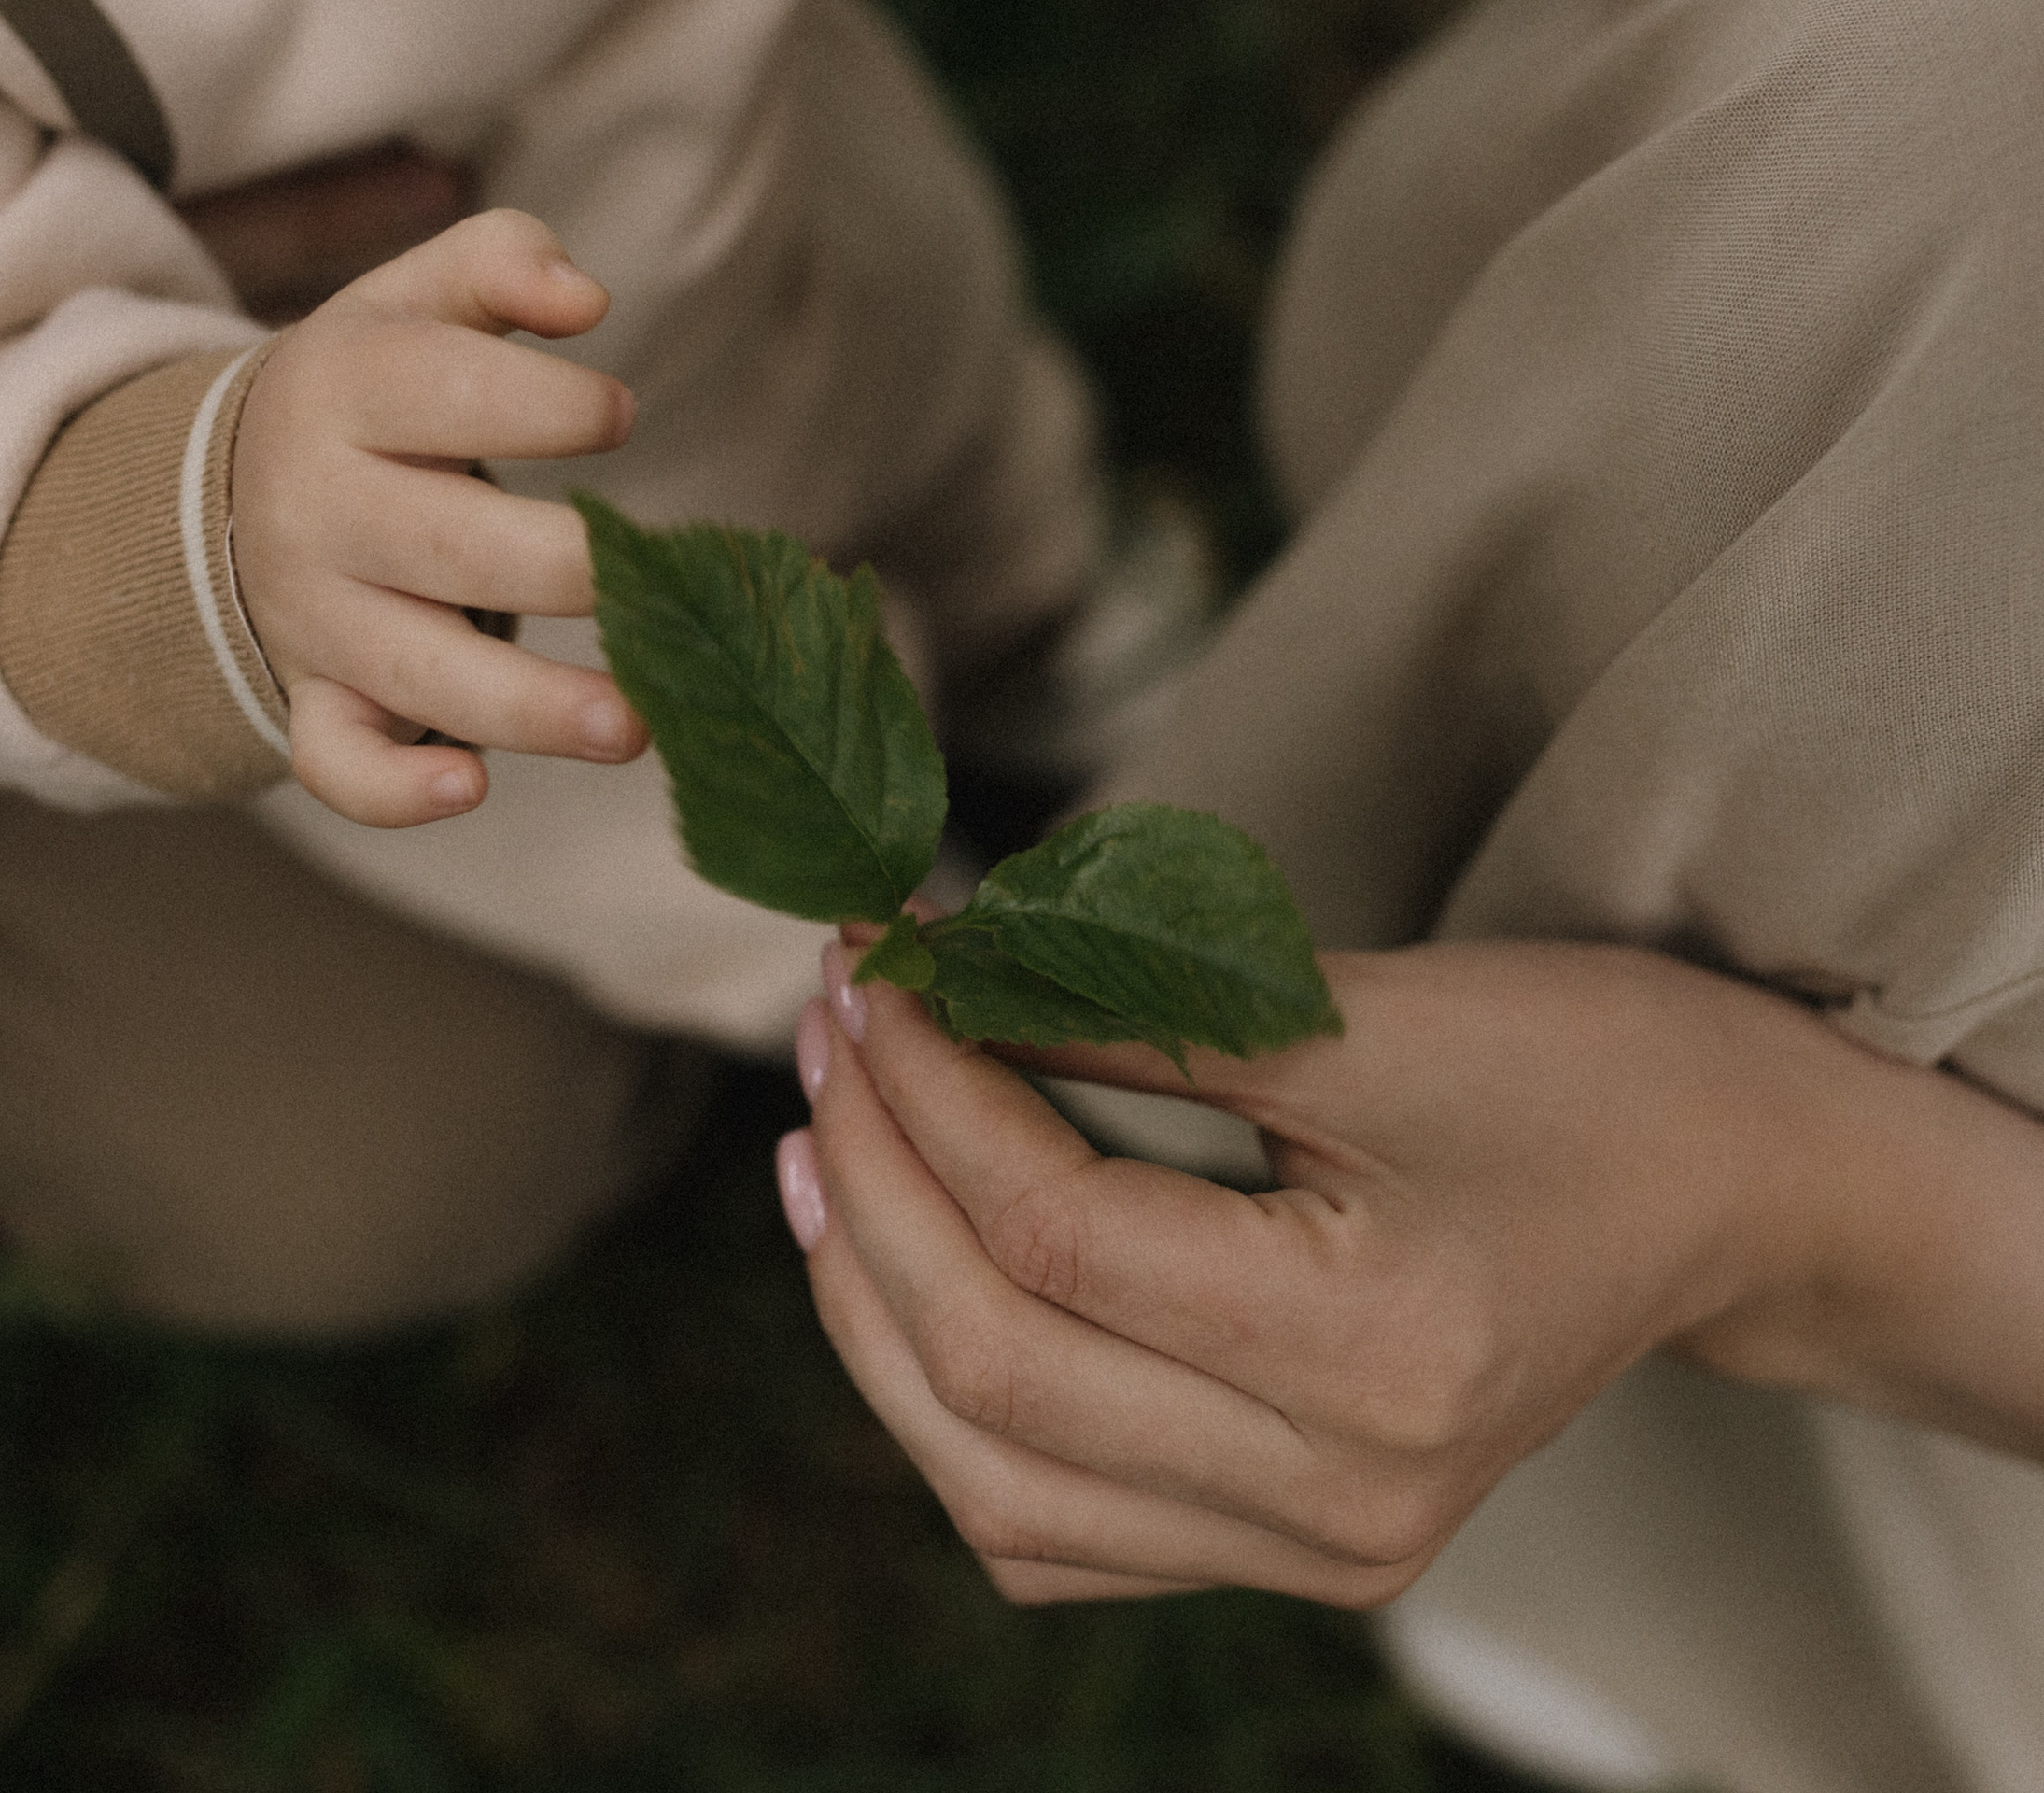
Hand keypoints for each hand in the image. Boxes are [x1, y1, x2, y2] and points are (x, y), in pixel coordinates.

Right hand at [230, 208, 648, 826]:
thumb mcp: (416, 300)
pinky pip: (336, 763)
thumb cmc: (378, 390)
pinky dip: (393, 792)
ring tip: (637, 726)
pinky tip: (471, 788)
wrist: (239, 488)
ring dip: (532, 708)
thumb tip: (584, 299)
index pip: (442, 392)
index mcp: (345, 390)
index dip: (544, 406)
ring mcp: (316, 619)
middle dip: (564, 567)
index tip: (619, 416)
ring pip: (418, 673)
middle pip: (447, 545)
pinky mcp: (319, 700)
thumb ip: (502, 263)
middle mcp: (320, 509)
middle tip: (655, 582)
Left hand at [781, 935, 2018, 1606]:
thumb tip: (918, 983)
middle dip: (872, 1189)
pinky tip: (901, 1287)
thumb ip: (1116, 1016)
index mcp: (1380, 1354)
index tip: (868, 968)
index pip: (1055, 1236)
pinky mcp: (1293, 1553)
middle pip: (996, 1374)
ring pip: (993, 1482)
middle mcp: (1342, 1500)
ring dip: (871, 1313)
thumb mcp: (1353, 1013)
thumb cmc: (1581, 1067)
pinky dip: (947, 1412)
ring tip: (823, 1158)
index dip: (927, 1093)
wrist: (1729, 1187)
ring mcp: (1316, 1553)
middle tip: (828, 1037)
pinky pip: (1052, 1532)